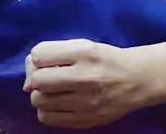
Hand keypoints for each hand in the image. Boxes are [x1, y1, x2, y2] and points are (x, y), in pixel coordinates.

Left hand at [22, 38, 147, 128]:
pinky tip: (58, 103)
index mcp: (84, 52)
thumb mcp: (83, 45)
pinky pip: (48, 118)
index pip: (40, 54)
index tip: (48, 60)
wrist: (138, 80)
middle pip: (37, 80)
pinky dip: (46, 110)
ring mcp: (86, 101)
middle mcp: (85, 77)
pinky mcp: (86, 120)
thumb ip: (54, 55)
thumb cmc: (106, 59)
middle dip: (37, 77)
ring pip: (39, 101)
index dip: (38, 57)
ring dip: (40, 94)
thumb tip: (27, 82)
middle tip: (48, 77)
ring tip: (53, 91)